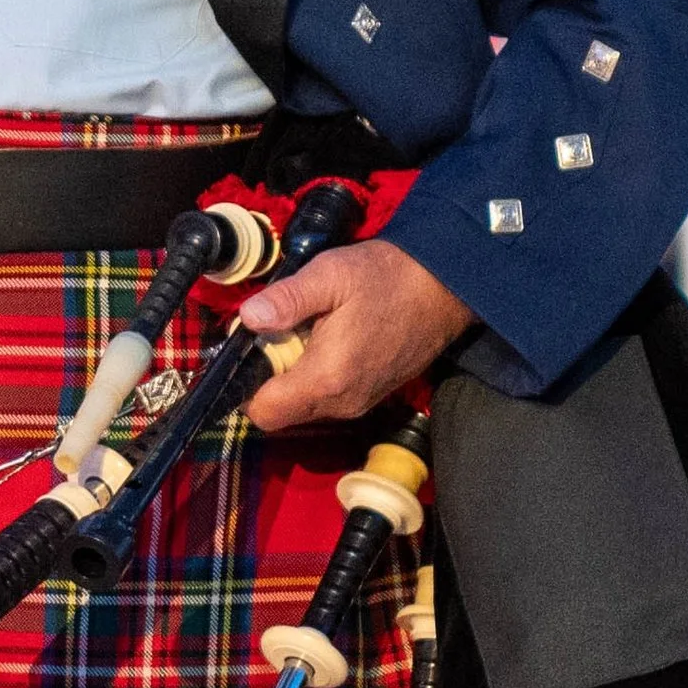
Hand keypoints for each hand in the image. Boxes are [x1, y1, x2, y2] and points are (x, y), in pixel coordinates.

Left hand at [236, 240, 473, 433]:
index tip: (252, 349)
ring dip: (294, 375)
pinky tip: (329, 339)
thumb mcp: (330, 275)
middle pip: (281, 411)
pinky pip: (327, 398)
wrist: (442, 288)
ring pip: (304, 405)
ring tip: (307, 331)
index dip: (245, 385)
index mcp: (326, 378)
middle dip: (269, 378)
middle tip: (281, 333)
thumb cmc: (386, 278)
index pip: (263, 412)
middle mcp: (341, 403)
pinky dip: (317, 376)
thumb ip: (287, 299)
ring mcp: (359, 403)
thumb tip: (249, 317)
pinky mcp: (370, 396)